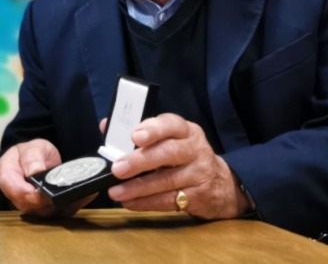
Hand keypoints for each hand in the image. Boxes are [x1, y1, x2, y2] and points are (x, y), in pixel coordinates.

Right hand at [0, 139, 92, 216]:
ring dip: (62, 206)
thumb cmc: (31, 153)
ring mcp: (31, 207)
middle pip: (30, 208)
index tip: (45, 192)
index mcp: (8, 178)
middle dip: (48, 203)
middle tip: (65, 194)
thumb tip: (35, 172)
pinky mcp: (46, 211)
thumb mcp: (32, 148)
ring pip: (45, 215)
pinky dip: (72, 205)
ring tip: (79, 194)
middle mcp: (17, 197)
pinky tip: (85, 195)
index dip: (30, 195)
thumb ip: (32, 158)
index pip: (16, 191)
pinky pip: (59, 213)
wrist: (38, 160)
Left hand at [106, 113, 248, 218]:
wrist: (220, 184)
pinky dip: (146, 202)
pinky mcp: (198, 196)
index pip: (171, 124)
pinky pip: (169, 200)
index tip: (135, 136)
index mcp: (185, 130)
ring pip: (167, 180)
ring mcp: (199, 173)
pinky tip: (129, 202)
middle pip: (169, 152)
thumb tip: (106, 126)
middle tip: (118, 168)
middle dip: (140, 161)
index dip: (153, 129)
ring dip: (138, 187)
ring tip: (115, 191)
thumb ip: (140, 132)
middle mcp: (195, 149)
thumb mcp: (169, 138)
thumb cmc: (184, 156)